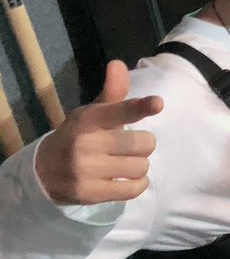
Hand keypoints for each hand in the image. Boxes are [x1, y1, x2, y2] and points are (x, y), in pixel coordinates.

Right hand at [35, 61, 162, 204]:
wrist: (42, 172)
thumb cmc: (76, 137)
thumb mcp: (90, 113)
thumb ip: (112, 93)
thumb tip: (118, 64)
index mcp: (89, 120)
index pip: (118, 111)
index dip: (140, 107)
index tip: (157, 104)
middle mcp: (86, 144)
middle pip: (144, 143)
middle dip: (143, 145)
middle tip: (128, 147)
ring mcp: (86, 171)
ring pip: (141, 167)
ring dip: (138, 166)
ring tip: (122, 164)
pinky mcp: (89, 194)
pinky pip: (133, 189)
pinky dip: (136, 185)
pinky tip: (124, 180)